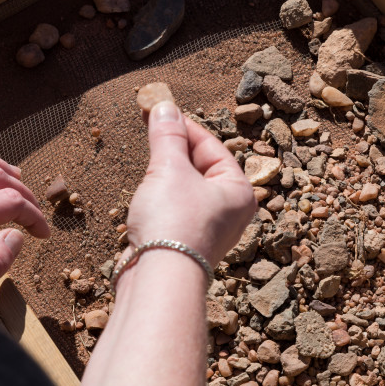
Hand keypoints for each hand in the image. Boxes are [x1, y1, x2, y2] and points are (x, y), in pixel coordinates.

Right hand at [125, 101, 256, 265]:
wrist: (158, 279)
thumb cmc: (174, 223)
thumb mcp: (169, 168)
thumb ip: (166, 136)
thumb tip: (164, 107)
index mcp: (239, 191)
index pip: (212, 147)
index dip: (185, 127)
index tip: (160, 113)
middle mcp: (230, 212)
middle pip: (200, 168)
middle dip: (174, 151)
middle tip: (151, 131)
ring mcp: (208, 230)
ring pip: (185, 190)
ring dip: (166, 176)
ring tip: (148, 166)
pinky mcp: (185, 244)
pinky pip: (174, 211)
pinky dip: (160, 199)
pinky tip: (146, 197)